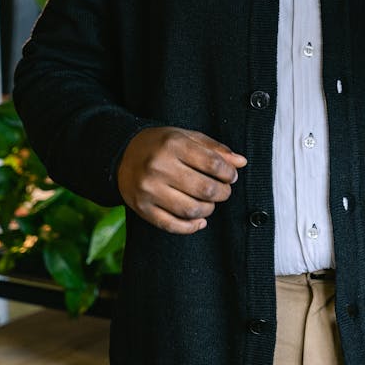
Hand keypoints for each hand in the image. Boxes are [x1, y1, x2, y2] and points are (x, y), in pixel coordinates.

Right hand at [117, 126, 246, 233]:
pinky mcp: (142, 208)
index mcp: (173, 145)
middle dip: (222, 193)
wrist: (123, 153)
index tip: (231, 176)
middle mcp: (159, 167)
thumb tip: (241, 162)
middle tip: (223, 191)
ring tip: (210, 203)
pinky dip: (191, 227)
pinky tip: (200, 221)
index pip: (212, 164)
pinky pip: (171, 225)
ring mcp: (149, 189)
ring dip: (208, 210)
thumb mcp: (187, 137)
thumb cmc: (161, 145)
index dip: (228, 173)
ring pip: (190, 210)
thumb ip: (215, 149)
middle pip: (204, 189)